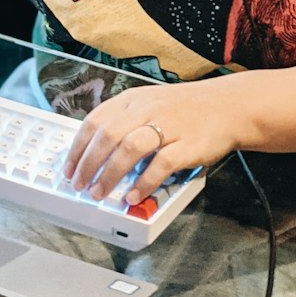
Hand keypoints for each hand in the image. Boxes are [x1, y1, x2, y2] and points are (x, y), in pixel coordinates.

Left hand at [62, 80, 238, 205]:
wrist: (226, 106)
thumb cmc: (184, 109)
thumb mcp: (148, 104)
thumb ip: (124, 123)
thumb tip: (95, 150)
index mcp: (132, 100)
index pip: (95, 120)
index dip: (78, 146)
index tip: (69, 168)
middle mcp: (146, 110)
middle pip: (108, 135)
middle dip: (88, 163)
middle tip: (78, 185)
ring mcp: (167, 127)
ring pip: (129, 148)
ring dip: (110, 173)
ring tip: (99, 193)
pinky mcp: (187, 145)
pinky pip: (160, 164)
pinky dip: (144, 182)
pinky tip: (134, 196)